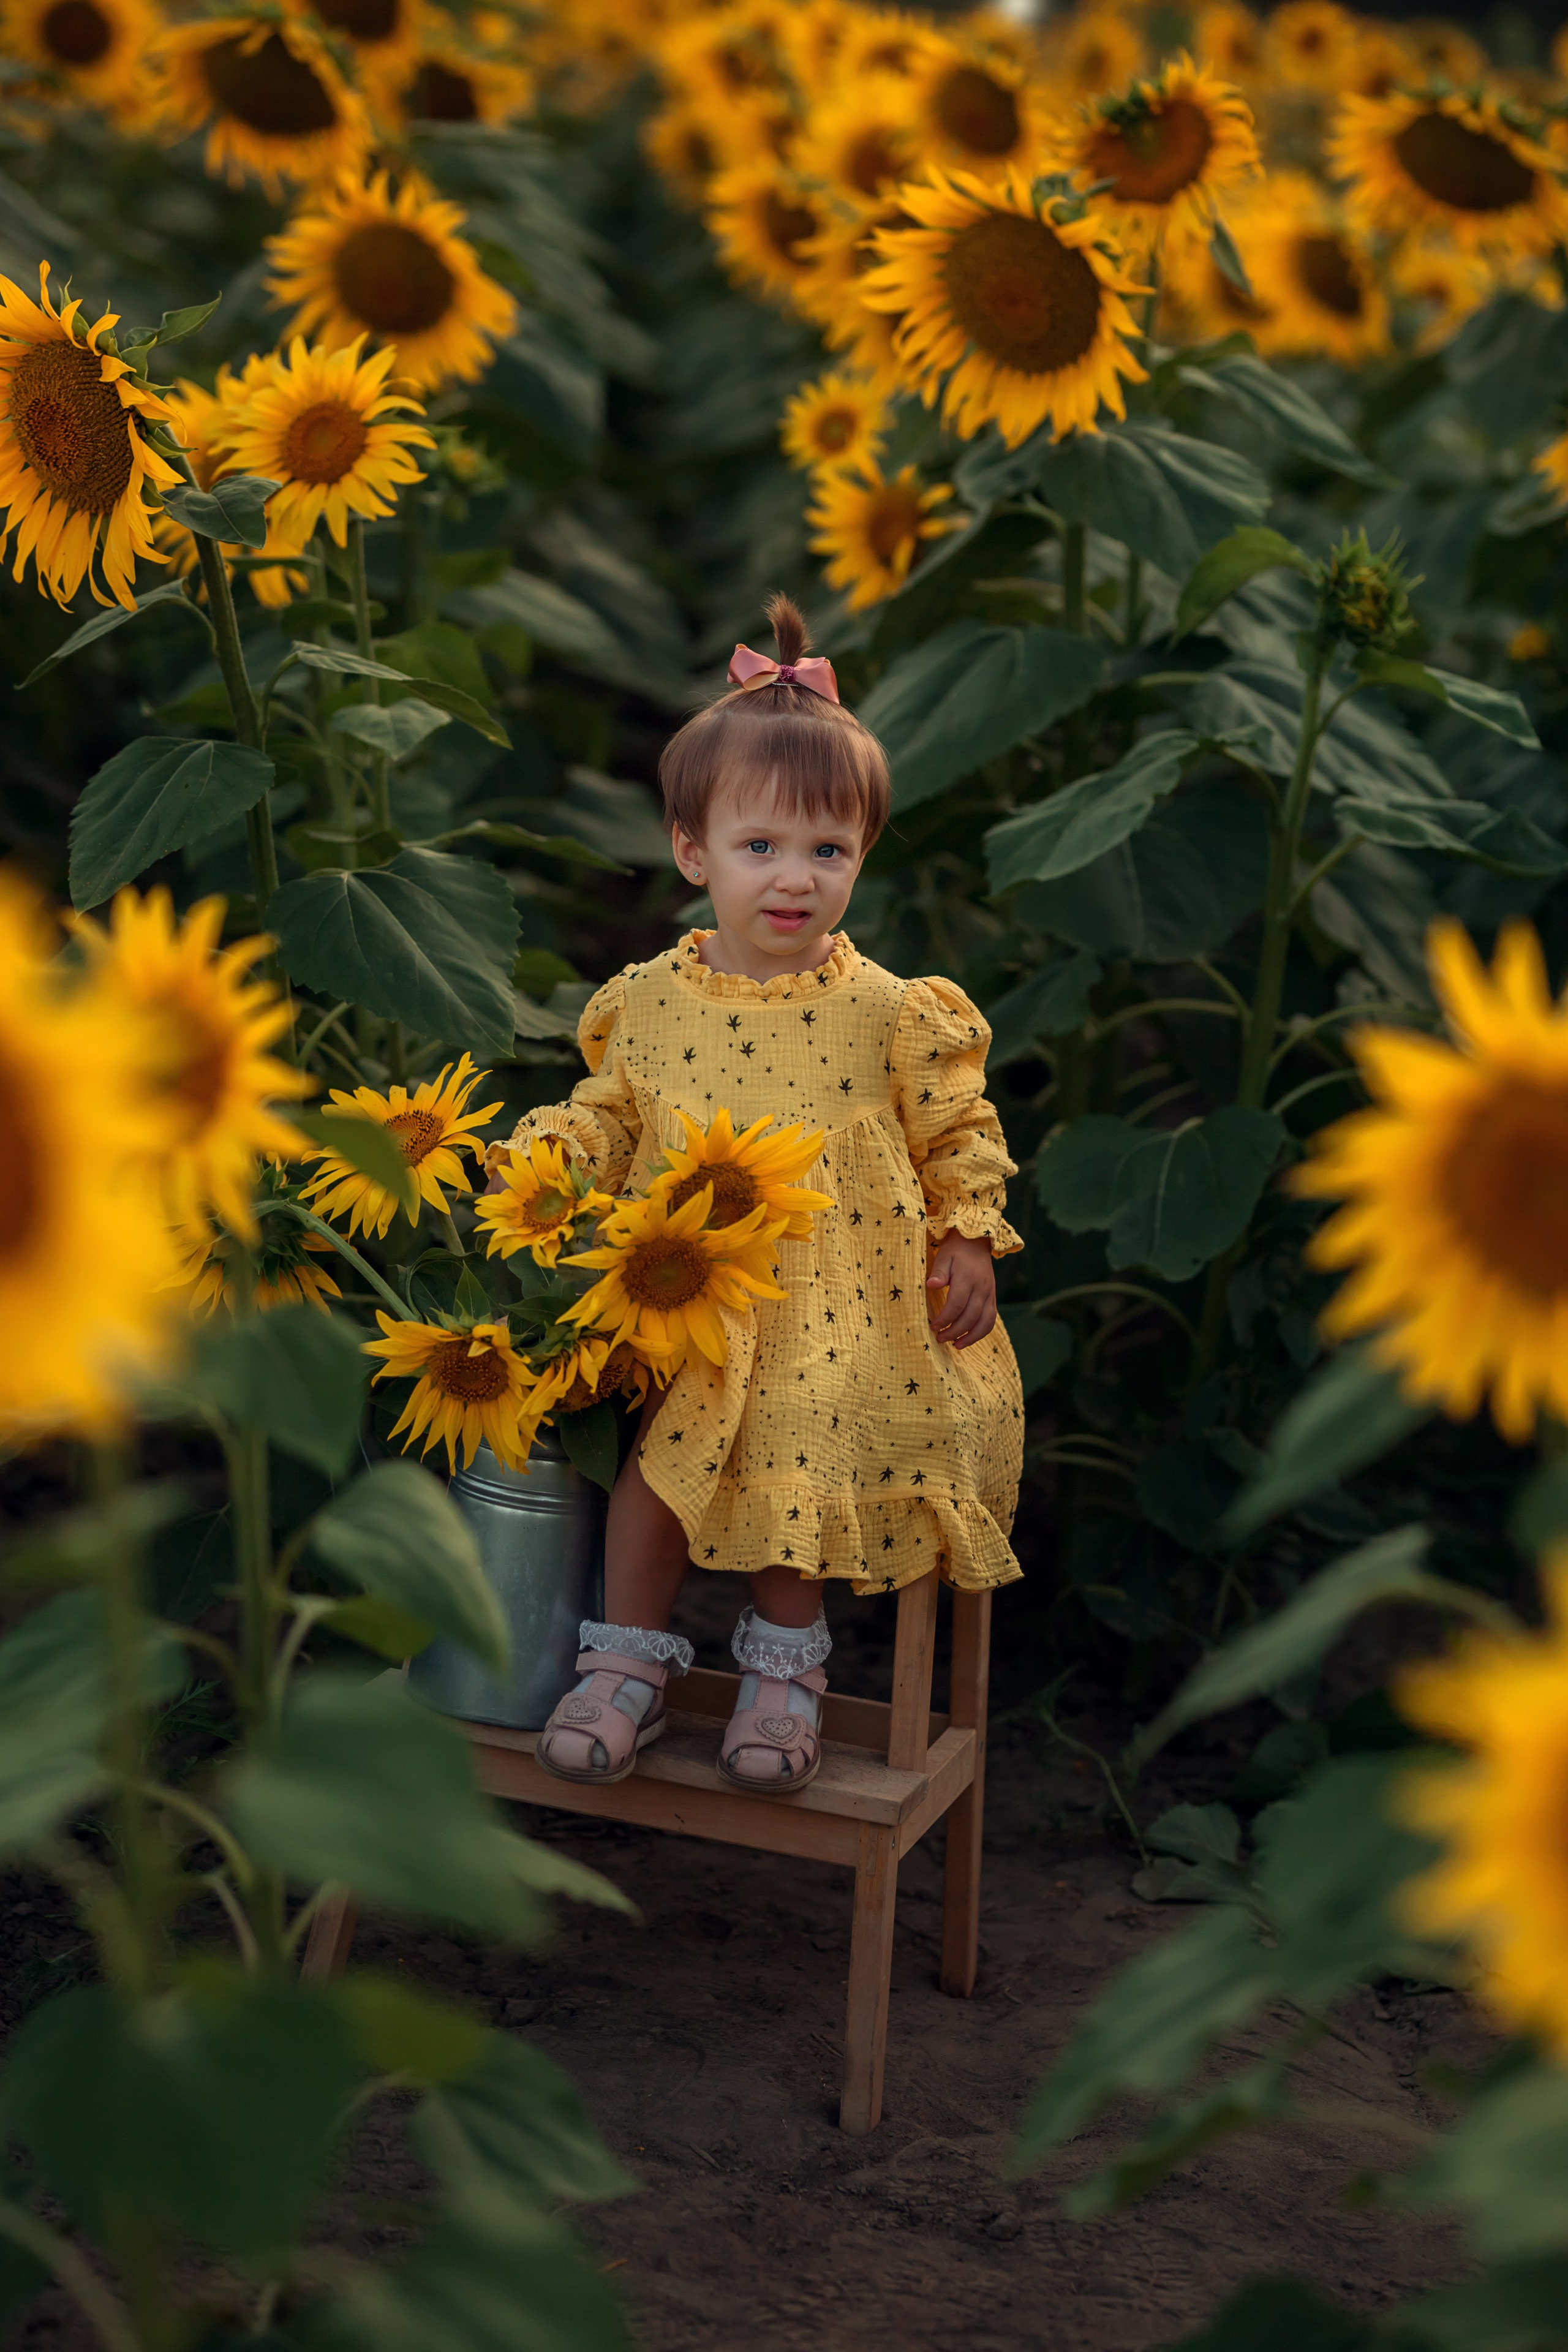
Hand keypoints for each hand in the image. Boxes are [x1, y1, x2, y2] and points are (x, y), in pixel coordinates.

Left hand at [926, 1231, 995, 1348]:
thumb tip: (931, 1285)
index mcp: (968, 1279)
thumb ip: (939, 1272)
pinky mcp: (992, 1299)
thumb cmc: (955, 1252)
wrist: (976, 1244)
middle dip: (954, 1331)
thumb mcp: (943, 1257)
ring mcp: (989, 1294)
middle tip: (939, 1338)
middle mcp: (982, 1289)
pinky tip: (968, 1338)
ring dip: (971, 1337)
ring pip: (985, 1322)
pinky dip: (981, 1332)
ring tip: (955, 1345)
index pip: (957, 1305)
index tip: (933, 1326)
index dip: (944, 1318)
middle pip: (970, 1317)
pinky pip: (991, 1320)